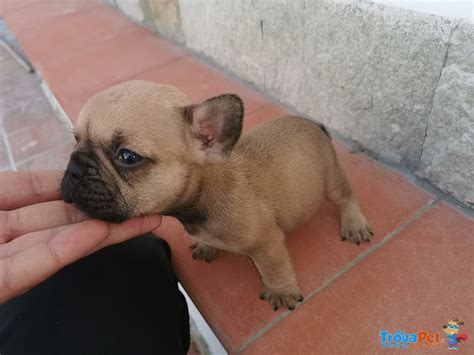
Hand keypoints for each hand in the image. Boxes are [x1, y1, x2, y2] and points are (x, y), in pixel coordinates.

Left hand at [0, 171, 161, 303]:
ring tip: (140, 222)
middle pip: (60, 221)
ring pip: (59, 243)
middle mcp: (2, 234)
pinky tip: (102, 234)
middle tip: (143, 208)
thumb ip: (18, 186)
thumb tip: (59, 179)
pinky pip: (36, 264)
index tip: (112, 180)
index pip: (40, 192)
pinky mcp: (1, 284)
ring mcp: (2, 260)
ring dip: (101, 233)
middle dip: (103, 213)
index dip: (80, 188)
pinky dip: (70, 249)